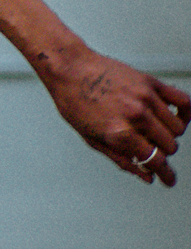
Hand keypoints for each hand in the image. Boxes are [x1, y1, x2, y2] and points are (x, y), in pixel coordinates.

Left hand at [37, 46, 188, 186]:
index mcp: (119, 132)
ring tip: (153, 131)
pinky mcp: (151, 82)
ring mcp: (146, 97)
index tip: (168, 180)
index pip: (155, 160)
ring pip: (178, 127)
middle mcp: (136, 115)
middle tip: (147, 146)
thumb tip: (147, 177)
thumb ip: (122, 159)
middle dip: (160, 151)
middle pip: (169, 146)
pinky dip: (185, 113)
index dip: (165, 174)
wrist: (69, 68)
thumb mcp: (91, 138)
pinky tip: (175, 117)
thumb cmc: (74, 103)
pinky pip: (184, 101)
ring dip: (169, 135)